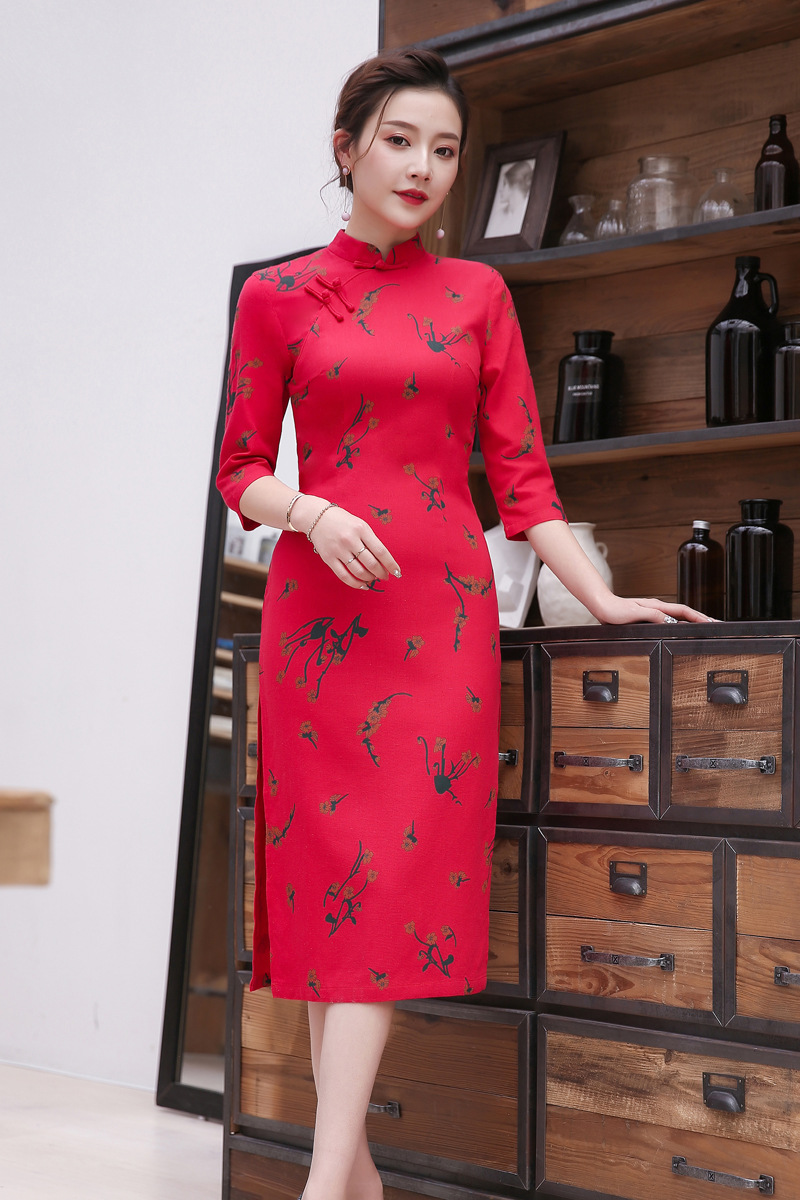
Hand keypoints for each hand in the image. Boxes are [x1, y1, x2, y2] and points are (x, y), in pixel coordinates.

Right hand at [293, 496, 400, 589]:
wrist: (316, 517)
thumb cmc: (343, 521)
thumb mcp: (360, 524)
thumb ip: (370, 541)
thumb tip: (383, 562)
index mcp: (361, 529)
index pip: (380, 551)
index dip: (391, 564)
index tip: (397, 572)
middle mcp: (350, 539)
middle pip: (371, 563)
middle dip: (381, 573)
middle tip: (385, 576)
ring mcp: (338, 550)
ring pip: (359, 571)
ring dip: (370, 578)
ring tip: (373, 578)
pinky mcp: (329, 558)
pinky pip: (344, 576)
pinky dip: (355, 583)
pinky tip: (363, 585)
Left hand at [595, 594, 714, 624]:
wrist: (601, 606)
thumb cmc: (615, 610)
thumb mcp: (635, 613)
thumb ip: (653, 616)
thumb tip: (670, 621)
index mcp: (657, 606)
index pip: (683, 611)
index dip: (698, 617)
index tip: (711, 622)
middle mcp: (657, 608)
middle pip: (684, 613)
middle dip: (701, 618)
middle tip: (715, 625)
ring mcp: (653, 612)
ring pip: (678, 616)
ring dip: (691, 621)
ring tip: (704, 627)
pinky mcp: (647, 617)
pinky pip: (668, 620)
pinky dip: (679, 623)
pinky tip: (680, 628)